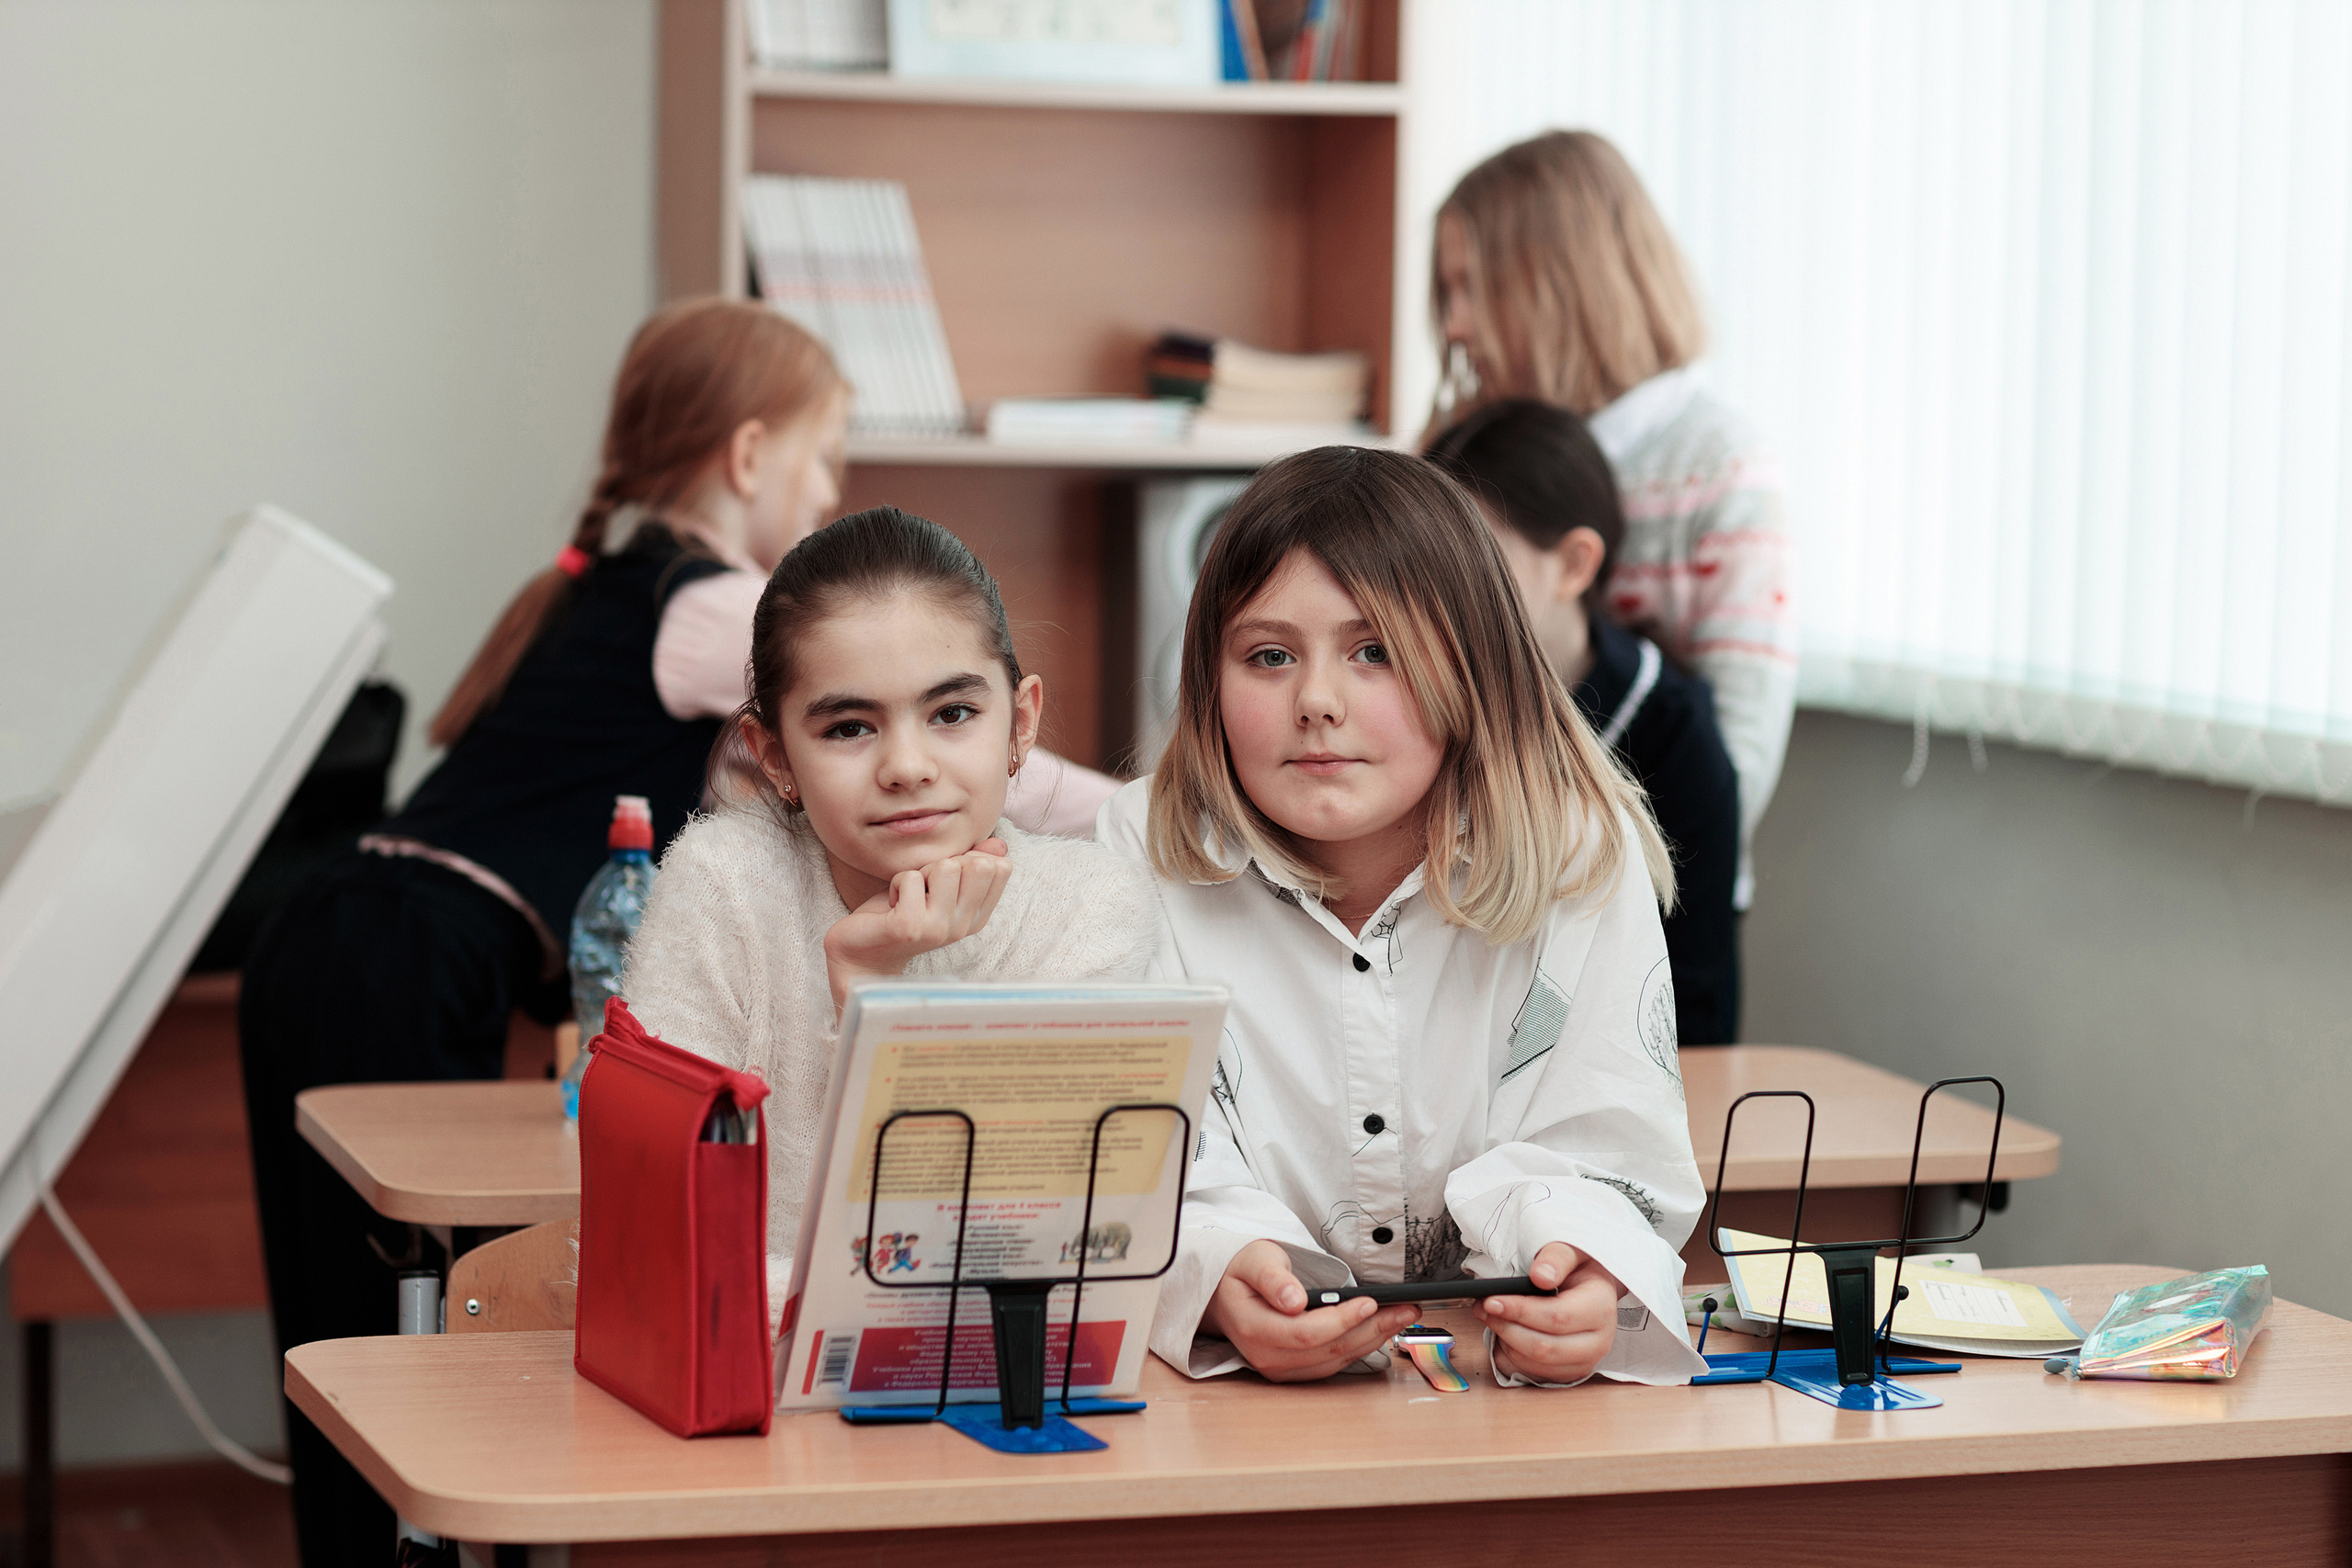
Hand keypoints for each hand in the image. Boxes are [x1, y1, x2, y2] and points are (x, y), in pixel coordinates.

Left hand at [823, 840, 1011, 1011]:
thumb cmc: (900, 913)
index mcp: (976, 918)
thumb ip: (970, 866)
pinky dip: (895, 883)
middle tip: (924, 887)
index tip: (945, 878)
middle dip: (945, 863)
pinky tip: (892, 906)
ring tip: (908, 896)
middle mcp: (963, 927)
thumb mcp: (939, 887)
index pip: (1001, 868)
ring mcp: (939, 929)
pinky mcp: (911, 926)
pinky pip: (910, 877)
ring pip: (946, 867)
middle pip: (980, 865)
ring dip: (919, 873)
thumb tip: (1000, 844)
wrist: (861, 955)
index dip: (970, 858)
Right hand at [1200, 1239, 1420, 1382]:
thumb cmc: (1242, 1271)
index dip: (1341, 1320)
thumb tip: (1293, 1300)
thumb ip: (1272, 1279)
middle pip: (1328, 1350)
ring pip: (1336, 1360)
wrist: (1224, 1294)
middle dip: (1372, 1329)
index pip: (1305, 1333)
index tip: (1371, 1302)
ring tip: (1403, 1316)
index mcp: (1253, 1328)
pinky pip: (1333, 1363)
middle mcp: (1266, 1357)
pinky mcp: (1294, 1370)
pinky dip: (1360, 1347)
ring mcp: (1279, 1368)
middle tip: (1407, 1309)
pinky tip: (1381, 1330)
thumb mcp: (1254, 1260)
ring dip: (1373, 1339)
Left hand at [1474, 1241, 1622, 1385]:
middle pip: (1543, 1347)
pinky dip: (1508, 1356)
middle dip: (1506, 1328)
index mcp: (1601, 1309)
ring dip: (1504, 1342)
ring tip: (1491, 1316)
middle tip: (1483, 1308)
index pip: (1556, 1317)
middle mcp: (1597, 1342)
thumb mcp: (1572, 1251)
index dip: (1520, 1311)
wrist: (1590, 1288)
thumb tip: (1541, 1276)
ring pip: (1533, 1364)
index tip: (1492, 1300)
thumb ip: (1556, 1258)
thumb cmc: (1578, 1269)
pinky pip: (1529, 1374)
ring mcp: (1583, 1363)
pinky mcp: (1566, 1374)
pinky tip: (1504, 1334)